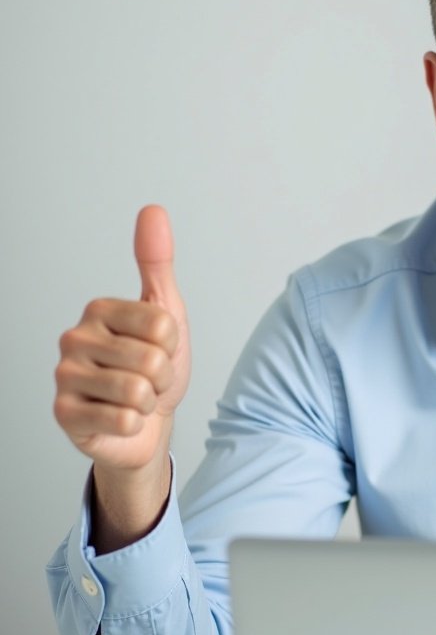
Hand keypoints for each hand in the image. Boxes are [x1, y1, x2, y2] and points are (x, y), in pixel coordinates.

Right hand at [54, 206, 190, 548]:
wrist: (147, 423)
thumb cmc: (154, 367)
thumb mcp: (166, 313)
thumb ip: (157, 263)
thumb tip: (152, 210)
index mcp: (99, 309)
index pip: (163, 325)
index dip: (172, 345)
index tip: (158, 349)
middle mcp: (73, 338)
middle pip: (152, 360)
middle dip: (161, 376)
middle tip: (148, 379)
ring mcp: (64, 378)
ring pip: (138, 391)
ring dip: (149, 401)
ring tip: (136, 398)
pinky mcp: (64, 415)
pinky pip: (124, 419)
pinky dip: (134, 424)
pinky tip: (120, 419)